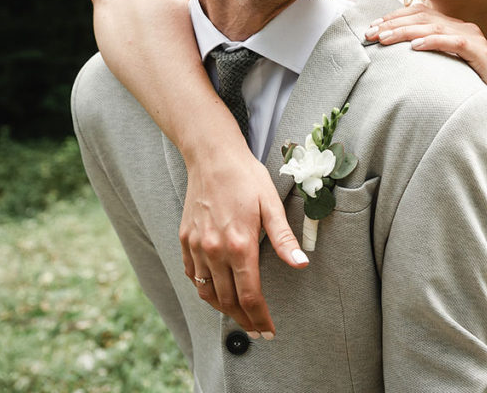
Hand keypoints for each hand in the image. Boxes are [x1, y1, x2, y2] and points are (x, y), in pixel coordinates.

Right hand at [179, 139, 308, 336]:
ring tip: (239, 317)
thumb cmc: (246, 177)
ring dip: (223, 309)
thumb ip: (284, 238)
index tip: (269, 331)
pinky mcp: (185, 239)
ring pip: (207, 292)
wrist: (212, 156)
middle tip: (257, 330)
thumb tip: (301, 264)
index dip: (261, 318)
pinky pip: (193, 275)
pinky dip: (204, 289)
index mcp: (240, 245)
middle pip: (228, 300)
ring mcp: (197, 246)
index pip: (250, 295)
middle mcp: (215, 250)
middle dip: (244, 320)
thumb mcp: (271, 204)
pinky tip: (215, 292)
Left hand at [364, 4, 486, 133]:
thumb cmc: (472, 88)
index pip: (419, 13)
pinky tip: (415, 46)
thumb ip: (428, 58)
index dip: (394, 17)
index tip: (372, 26)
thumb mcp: (444, 69)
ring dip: (406, 31)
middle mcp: (463, 28)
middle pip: (422, 16)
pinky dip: (433, 41)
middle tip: (370, 33)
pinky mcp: (482, 54)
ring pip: (434, 27)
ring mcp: (474, 39)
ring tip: (384, 39)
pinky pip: (455, 43)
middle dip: (393, 23)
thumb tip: (396, 58)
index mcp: (453, 27)